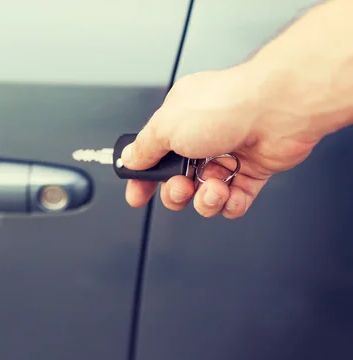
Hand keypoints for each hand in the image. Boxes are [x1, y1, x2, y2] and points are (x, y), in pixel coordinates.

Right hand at [121, 63, 320, 218]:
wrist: (279, 109)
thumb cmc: (227, 105)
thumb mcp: (166, 126)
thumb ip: (145, 147)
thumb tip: (130, 158)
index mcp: (179, 121)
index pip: (154, 156)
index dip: (143, 179)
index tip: (137, 195)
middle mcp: (203, 137)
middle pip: (178, 180)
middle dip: (176, 193)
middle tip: (181, 187)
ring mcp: (228, 154)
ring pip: (205, 194)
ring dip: (205, 200)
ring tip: (213, 189)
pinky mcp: (253, 170)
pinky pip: (235, 199)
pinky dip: (231, 203)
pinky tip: (230, 195)